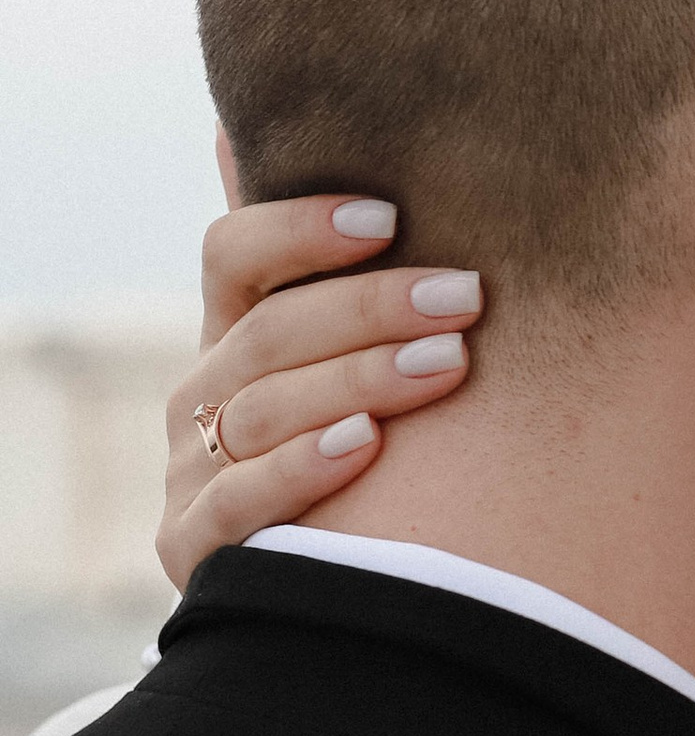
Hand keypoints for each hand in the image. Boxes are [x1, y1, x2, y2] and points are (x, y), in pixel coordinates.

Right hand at [161, 196, 482, 590]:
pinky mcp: (189, 547)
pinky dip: (299, 470)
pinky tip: (365, 446)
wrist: (322, 598)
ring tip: (448, 364)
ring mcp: (188, 472)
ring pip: (262, 411)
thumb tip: (285, 137)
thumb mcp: (350, 363)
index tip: (389, 216)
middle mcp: (199, 396)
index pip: (234, 256)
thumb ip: (338, 272)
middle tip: (465, 296)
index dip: (300, 228)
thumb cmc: (361, 449)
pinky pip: (237, 503)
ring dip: (357, 380)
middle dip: (369, 309)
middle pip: (267, 333)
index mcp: (233, 337)